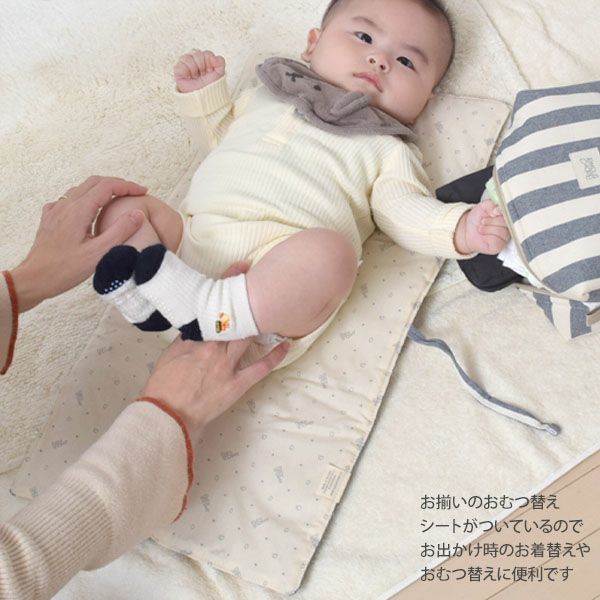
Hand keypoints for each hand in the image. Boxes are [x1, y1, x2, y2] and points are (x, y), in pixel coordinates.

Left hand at [10, 176, 147, 311]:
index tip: (143, 192)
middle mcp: (65, 205)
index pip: (107, 186)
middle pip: (95, 182)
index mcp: (78, 210)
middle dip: (117, 184)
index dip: (128, 186)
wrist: (35, 279)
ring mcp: (56, 210)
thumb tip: (137, 214)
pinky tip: (91, 211)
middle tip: (134, 193)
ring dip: (102, 190)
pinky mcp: (51, 218)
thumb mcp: (99, 253)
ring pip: (82, 189)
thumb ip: (120, 231)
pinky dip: (87, 198)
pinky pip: (70, 199)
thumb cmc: (65, 270)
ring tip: (118, 201)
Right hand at [143, 262, 288, 437]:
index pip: (213, 303)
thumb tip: (200, 325)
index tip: (241, 267)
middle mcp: (214, 347)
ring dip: (261, 323)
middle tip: (262, 280)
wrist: (167, 414)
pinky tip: (286, 345)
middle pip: (235, 316)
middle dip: (248, 297)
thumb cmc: (164, 384)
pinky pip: (260, 368)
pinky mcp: (237, 384)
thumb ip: (187, 337)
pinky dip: (275, 357)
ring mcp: (227, 365)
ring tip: (275, 309)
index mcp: (196, 336)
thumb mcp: (170, 354)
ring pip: (249, 337)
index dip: (228, 283)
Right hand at [174, 49, 225, 92]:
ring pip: (188, 57)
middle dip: (202, 66)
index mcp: (204, 59)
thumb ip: (220, 61)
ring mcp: (186, 64)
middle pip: (197, 53)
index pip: (207, 53)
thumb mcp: (220, 73)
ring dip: (194, 69)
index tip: (210, 72)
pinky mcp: (178, 70)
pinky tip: (189, 77)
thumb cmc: (211, 86)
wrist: (204, 97)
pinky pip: (180, 64)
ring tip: (196, 77)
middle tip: (202, 75)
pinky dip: (186, 71)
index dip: (210, 63)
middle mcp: (194, 59)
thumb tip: (213, 57)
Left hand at [454, 199, 510, 254]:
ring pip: (502, 231)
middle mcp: (509, 226)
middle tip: (483, 221)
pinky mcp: (500, 245)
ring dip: (488, 228)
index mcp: (508, 215)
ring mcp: (506, 237)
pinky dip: (487, 237)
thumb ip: (492, 204)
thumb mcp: (483, 206)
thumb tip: (498, 209)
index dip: (503, 212)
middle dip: (492, 221)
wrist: (467, 230)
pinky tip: (483, 235)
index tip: (494, 212)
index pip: (513, 213)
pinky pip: (496, 240)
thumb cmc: (477, 218)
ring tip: (481, 228)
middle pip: (508, 222)